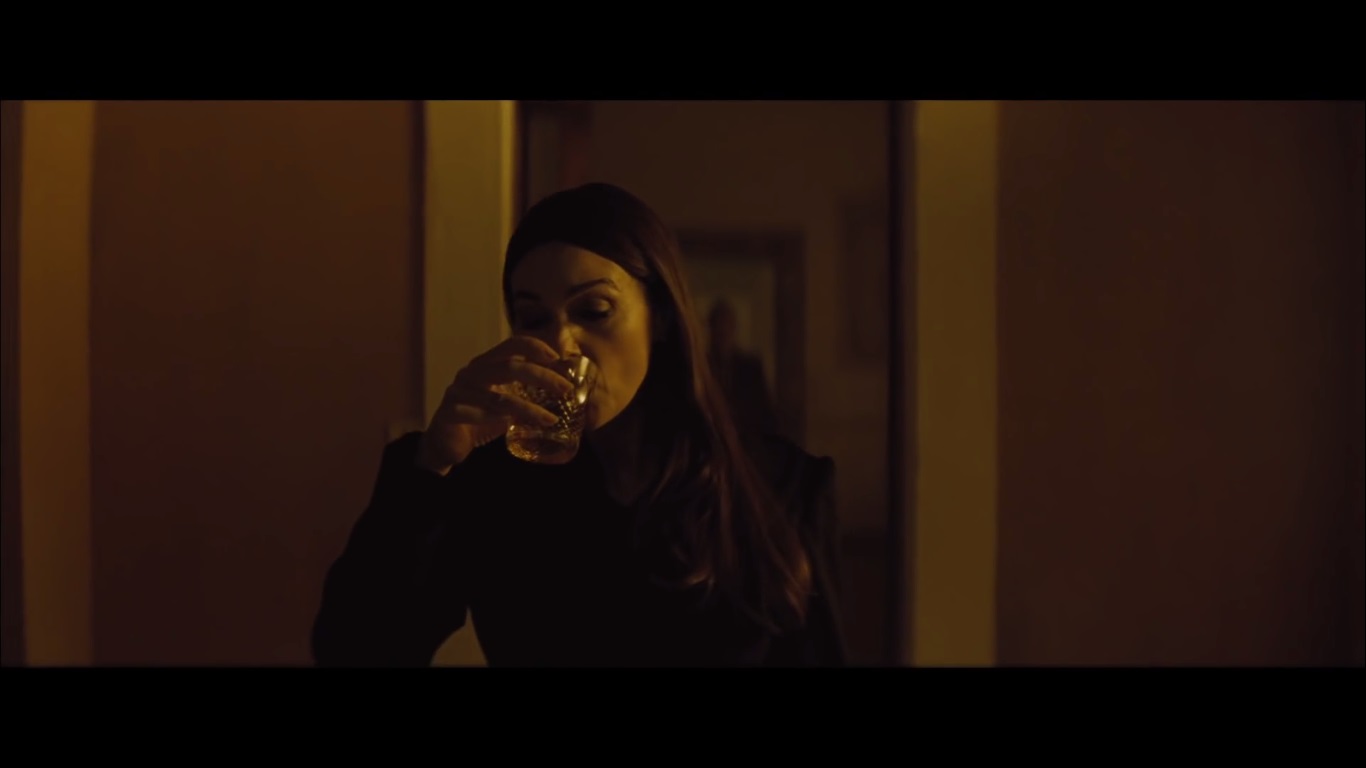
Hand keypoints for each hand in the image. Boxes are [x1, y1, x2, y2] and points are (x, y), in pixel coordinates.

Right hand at [416, 336, 575, 474]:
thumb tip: (563, 388)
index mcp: (485, 364)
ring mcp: (458, 392)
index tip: (557, 357)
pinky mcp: (449, 412)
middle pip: (510, 366)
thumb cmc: (479, 418)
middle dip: (542, 376)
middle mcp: (471, 373)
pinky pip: (476, 414)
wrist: (446, 443)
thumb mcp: (504, 400)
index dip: (534, 346)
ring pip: (498, 398)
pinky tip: (509, 425)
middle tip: (565, 389)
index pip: (511, 345)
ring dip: (528, 409)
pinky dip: (495, 419)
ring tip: (550, 419)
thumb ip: (525, 391)